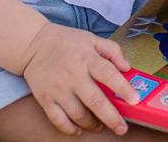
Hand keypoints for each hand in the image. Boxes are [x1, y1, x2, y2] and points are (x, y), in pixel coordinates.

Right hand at [21, 22, 139, 135]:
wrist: (33, 43)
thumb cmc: (66, 42)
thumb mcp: (91, 38)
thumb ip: (112, 51)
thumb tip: (127, 67)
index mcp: (87, 57)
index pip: (108, 74)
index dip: (123, 88)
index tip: (135, 100)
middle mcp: (73, 74)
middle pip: (95, 100)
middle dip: (111, 117)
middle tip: (122, 128)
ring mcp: (58, 88)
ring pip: (78, 114)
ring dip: (92, 124)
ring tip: (100, 126)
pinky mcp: (45, 98)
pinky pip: (58, 120)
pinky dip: (70, 128)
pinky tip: (79, 129)